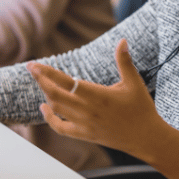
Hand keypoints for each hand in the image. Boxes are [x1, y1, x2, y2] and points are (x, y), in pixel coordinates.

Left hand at [27, 38, 166, 160]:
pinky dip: (50, 118)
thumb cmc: (141, 108)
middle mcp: (88, 110)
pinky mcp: (85, 135)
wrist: (147, 138)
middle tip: (31, 67)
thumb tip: (122, 40)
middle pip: (56, 94)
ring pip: (57, 108)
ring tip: (40, 80)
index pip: (66, 82)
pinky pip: (61, 128)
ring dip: (45, 94)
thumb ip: (124, 60)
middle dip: (41, 80)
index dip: (48, 73)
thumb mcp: (133, 82)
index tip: (35, 64)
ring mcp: (85, 124)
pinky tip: (44, 107)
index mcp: (98, 95)